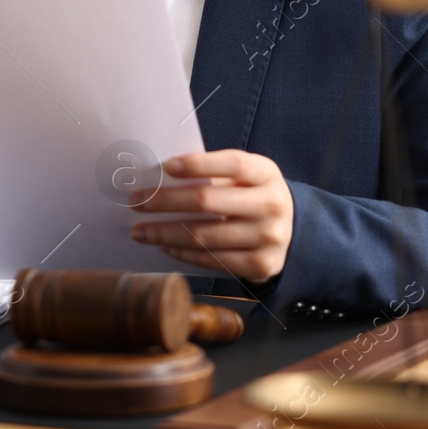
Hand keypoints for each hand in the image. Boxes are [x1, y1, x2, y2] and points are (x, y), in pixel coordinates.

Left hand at [128, 149, 293, 282]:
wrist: (291, 229)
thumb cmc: (252, 194)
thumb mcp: (245, 176)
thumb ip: (213, 174)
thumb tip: (160, 178)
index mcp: (266, 174)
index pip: (232, 164)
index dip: (198, 165)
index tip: (166, 167)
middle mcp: (271, 205)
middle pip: (207, 201)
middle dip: (165, 202)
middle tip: (136, 202)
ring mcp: (268, 237)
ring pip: (204, 236)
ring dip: (164, 233)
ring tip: (140, 230)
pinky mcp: (261, 264)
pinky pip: (212, 259)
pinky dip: (183, 253)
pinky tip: (164, 245)